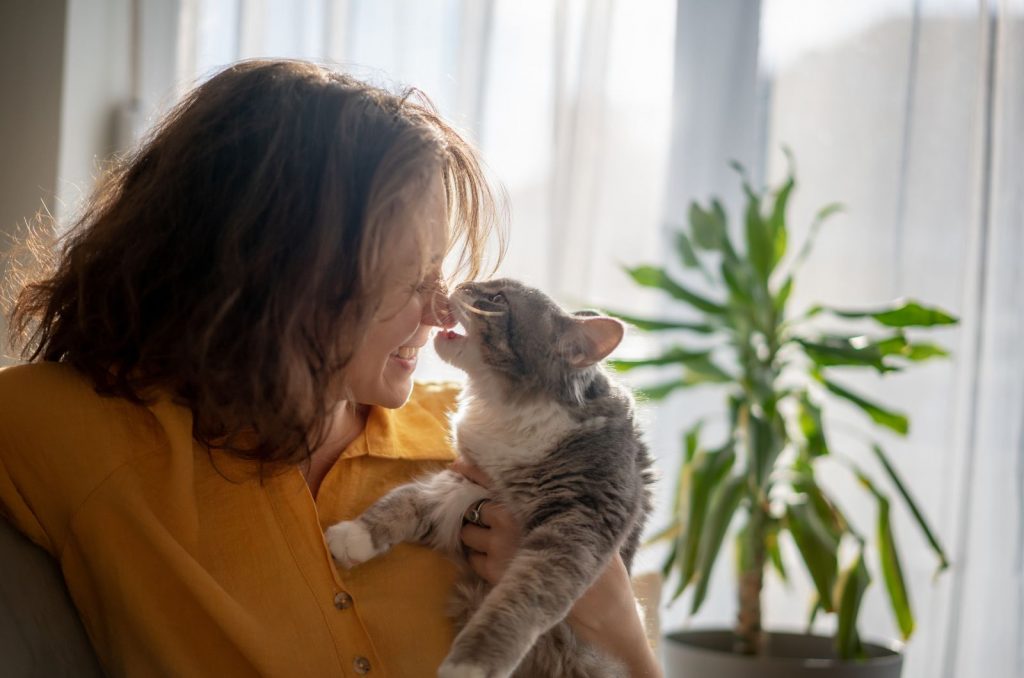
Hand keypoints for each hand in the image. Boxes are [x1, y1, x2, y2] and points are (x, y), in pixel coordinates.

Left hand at [452, 457, 660, 675]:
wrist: (595, 593)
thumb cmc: (590, 544)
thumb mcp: (574, 508)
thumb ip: (546, 494)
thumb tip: (523, 481)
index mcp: (526, 497)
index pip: (486, 476)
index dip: (469, 469)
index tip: (457, 465)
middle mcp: (506, 519)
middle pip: (471, 506)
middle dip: (473, 508)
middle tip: (481, 511)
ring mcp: (498, 546)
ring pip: (467, 534)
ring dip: (473, 533)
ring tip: (489, 536)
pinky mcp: (495, 572)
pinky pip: (473, 559)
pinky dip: (478, 556)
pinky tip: (495, 557)